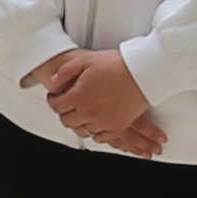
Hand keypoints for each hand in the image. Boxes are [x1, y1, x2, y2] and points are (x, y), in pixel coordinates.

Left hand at [27, 46, 162, 151]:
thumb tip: (53, 84)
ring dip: (80, 122)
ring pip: (83, 130)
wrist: (143, 72)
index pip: (56, 106)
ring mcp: (103, 122)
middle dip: (65, 112)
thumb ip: (65, 72)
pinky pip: (101, 137)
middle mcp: (88, 112)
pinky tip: (96, 123)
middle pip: (67, 121)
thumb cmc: (116, 64)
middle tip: (67, 105)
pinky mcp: (117, 127)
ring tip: (83, 112)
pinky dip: (96, 132)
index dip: (53, 100)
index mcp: (78, 96)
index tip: (55, 97)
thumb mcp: (85, 60)